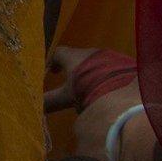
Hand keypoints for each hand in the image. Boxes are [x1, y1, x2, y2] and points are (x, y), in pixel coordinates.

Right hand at [46, 45, 154, 160]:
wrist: (127, 92)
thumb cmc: (90, 90)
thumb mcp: (68, 98)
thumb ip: (51, 101)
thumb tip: (33, 108)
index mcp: (76, 57)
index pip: (58, 53)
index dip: (52, 62)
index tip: (50, 73)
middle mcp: (93, 53)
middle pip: (80, 58)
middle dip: (75, 70)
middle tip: (72, 86)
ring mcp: (111, 57)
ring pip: (98, 64)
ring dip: (93, 76)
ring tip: (92, 93)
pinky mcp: (127, 65)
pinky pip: (113, 70)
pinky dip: (108, 80)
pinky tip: (111, 94)